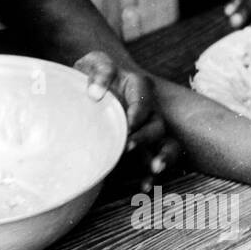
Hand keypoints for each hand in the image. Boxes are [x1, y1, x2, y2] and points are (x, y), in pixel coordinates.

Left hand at [74, 52, 180, 189]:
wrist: (84, 93)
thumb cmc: (89, 75)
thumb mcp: (92, 63)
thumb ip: (98, 72)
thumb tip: (96, 95)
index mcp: (137, 87)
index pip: (144, 97)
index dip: (139, 111)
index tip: (128, 123)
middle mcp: (148, 110)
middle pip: (157, 125)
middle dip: (145, 137)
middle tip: (128, 147)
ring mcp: (148, 131)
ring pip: (166, 144)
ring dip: (163, 156)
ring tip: (155, 168)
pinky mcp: (142, 149)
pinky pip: (155, 162)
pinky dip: (151, 176)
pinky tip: (143, 186)